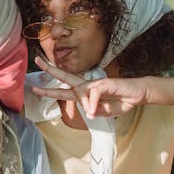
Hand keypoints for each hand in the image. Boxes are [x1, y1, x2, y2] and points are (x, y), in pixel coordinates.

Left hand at [32, 56, 148, 117]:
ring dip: (82, 102)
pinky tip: (95, 111)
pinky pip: (93, 95)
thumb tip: (88, 111)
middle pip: (65, 76)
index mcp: (84, 92)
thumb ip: (93, 111)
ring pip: (79, 90)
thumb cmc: (120, 101)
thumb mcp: (103, 113)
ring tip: (89, 111)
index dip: (50, 89)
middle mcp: (87, 86)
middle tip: (37, 61)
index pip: (64, 89)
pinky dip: (93, 104)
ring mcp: (95, 84)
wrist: (137, 95)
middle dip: (51, 70)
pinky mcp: (104, 84)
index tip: (36, 87)